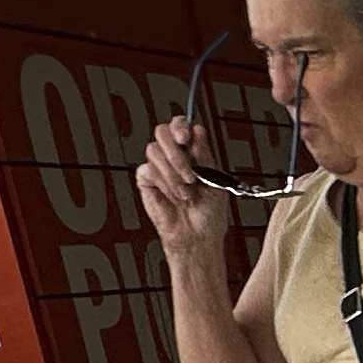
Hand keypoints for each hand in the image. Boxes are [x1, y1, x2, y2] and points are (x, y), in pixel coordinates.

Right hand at [137, 114, 228, 266]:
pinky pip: (148, 169)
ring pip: (154, 150)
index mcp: (192, 152)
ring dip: (173, 173)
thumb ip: (205, 155)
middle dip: (176, 152)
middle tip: (189, 172)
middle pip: (162, 132)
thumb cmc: (210, 214)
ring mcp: (159, 167)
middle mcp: (174, 157)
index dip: (179, 126)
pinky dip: (164, 182)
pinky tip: (174, 196)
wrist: (198, 237)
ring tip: (187, 192)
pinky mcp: (146, 180)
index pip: (180, 126)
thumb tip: (197, 130)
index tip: (185, 137)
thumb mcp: (215, 180)